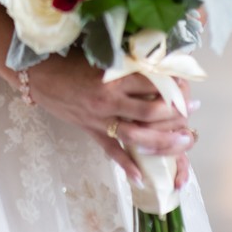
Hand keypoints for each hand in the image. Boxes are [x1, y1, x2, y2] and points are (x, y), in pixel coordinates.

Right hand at [28, 49, 195, 186]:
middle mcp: (109, 99)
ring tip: (183, 141)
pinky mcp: (91, 130)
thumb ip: (125, 62)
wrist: (39, 74)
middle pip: (151, 111)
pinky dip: (127, 165)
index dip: (172, 84)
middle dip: (176, 113)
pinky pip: (111, 151)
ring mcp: (100, 118)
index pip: (151, 82)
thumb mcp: (99, 55)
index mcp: (113, 76)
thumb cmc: (69, 59)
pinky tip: (142, 177)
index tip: (186, 84)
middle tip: (192, 110)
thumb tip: (154, 61)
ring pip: (137, 135)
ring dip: (163, 141)